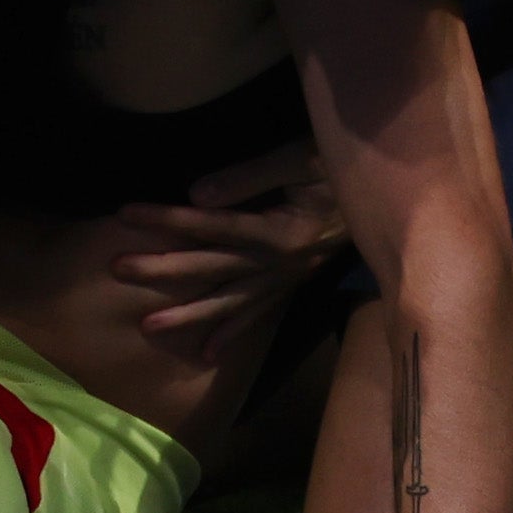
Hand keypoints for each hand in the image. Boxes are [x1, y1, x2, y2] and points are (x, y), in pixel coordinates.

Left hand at [102, 174, 348, 343]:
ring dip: (188, 316)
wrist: (397, 201)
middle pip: (210, 267)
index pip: (210, 224)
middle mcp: (279, 263)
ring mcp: (287, 279)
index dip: (166, 219)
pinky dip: (232, 333)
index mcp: (279, 231)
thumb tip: (197, 195)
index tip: (124, 214)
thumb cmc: (346, 168)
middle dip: (161, 270)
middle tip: (115, 270)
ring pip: (230, 301)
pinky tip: (208, 353)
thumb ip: (250, 176)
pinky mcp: (294, 285)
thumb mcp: (303, 159)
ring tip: (147, 329)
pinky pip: (258, 314)